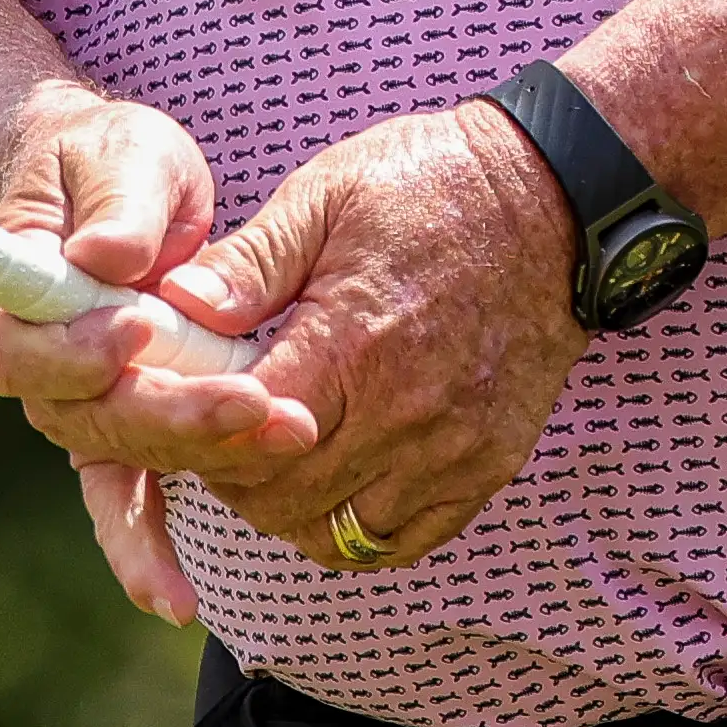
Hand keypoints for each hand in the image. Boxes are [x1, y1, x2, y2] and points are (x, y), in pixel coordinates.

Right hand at [0, 83, 292, 615]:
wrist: (113, 192)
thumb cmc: (107, 164)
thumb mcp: (119, 155)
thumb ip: (120, 204)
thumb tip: (111, 256)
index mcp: (16, 296)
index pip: (29, 343)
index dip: (77, 348)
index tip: (138, 326)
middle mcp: (39, 367)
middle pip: (93, 413)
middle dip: (176, 413)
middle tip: (257, 402)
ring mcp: (83, 409)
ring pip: (129, 453)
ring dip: (202, 457)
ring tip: (278, 448)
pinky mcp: (125, 434)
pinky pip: (127, 504)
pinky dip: (148, 552)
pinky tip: (178, 602)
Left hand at [14, 100, 581, 574]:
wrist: (552, 200)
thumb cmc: (426, 185)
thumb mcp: (326, 195)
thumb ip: (251, 262)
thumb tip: (175, 305)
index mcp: (350, 344)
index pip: (242, 433)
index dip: (195, 429)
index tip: (180, 404)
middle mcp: (402, 414)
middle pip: (280, 498)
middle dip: (228, 477)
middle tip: (213, 435)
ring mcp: (450, 451)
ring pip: (335, 534)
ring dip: (286, 509)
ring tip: (267, 459)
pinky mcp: (485, 468)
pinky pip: (401, 541)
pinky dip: (354, 529)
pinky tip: (330, 482)